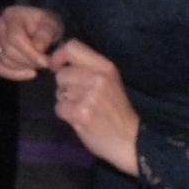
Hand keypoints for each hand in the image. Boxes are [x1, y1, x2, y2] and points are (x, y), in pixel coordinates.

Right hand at [0, 5, 62, 80]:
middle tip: (45, 64)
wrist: (37, 26)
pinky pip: (0, 68)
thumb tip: (38, 47)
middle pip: (8, 50)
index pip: (15, 37)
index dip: (30, 52)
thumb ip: (45, 34)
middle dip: (29, 61)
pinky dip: (15, 74)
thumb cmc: (44, 24)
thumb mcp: (50, 24)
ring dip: (24, 67)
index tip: (46, 62)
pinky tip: (31, 73)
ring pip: (5, 60)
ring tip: (39, 64)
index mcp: (11, 15)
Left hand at [50, 39, 139, 175]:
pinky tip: (79, 119)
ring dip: (65, 101)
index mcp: (106, 67)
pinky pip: (59, 108)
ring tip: (82, 109)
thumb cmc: (117, 111)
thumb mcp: (110, 82)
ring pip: (59, 91)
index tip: (56, 67)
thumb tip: (59, 61)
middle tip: (79, 98)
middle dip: (64, 86)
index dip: (59, 56)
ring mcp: (90, 95)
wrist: (131, 141)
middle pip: (61, 74)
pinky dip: (65, 115)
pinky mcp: (82, 112)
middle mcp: (98, 78)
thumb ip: (88, 69)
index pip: (72, 47)